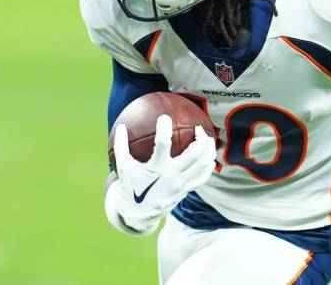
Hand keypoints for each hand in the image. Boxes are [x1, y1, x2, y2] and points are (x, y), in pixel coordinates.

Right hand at [114, 114, 215, 232]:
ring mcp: (181, 184)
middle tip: (198, 128)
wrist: (139, 214)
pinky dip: (208, 166)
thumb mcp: (123, 166)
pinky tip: (209, 157)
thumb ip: (121, 145)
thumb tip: (121, 125)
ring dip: (209, 150)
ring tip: (209, 139)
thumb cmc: (130, 186)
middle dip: (200, 138)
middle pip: (194, 154)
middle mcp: (172, 175)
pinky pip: (202, 177)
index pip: (162, 144)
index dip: (164, 129)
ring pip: (203, 165)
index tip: (164, 117)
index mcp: (157, 168)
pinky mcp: (186, 190)